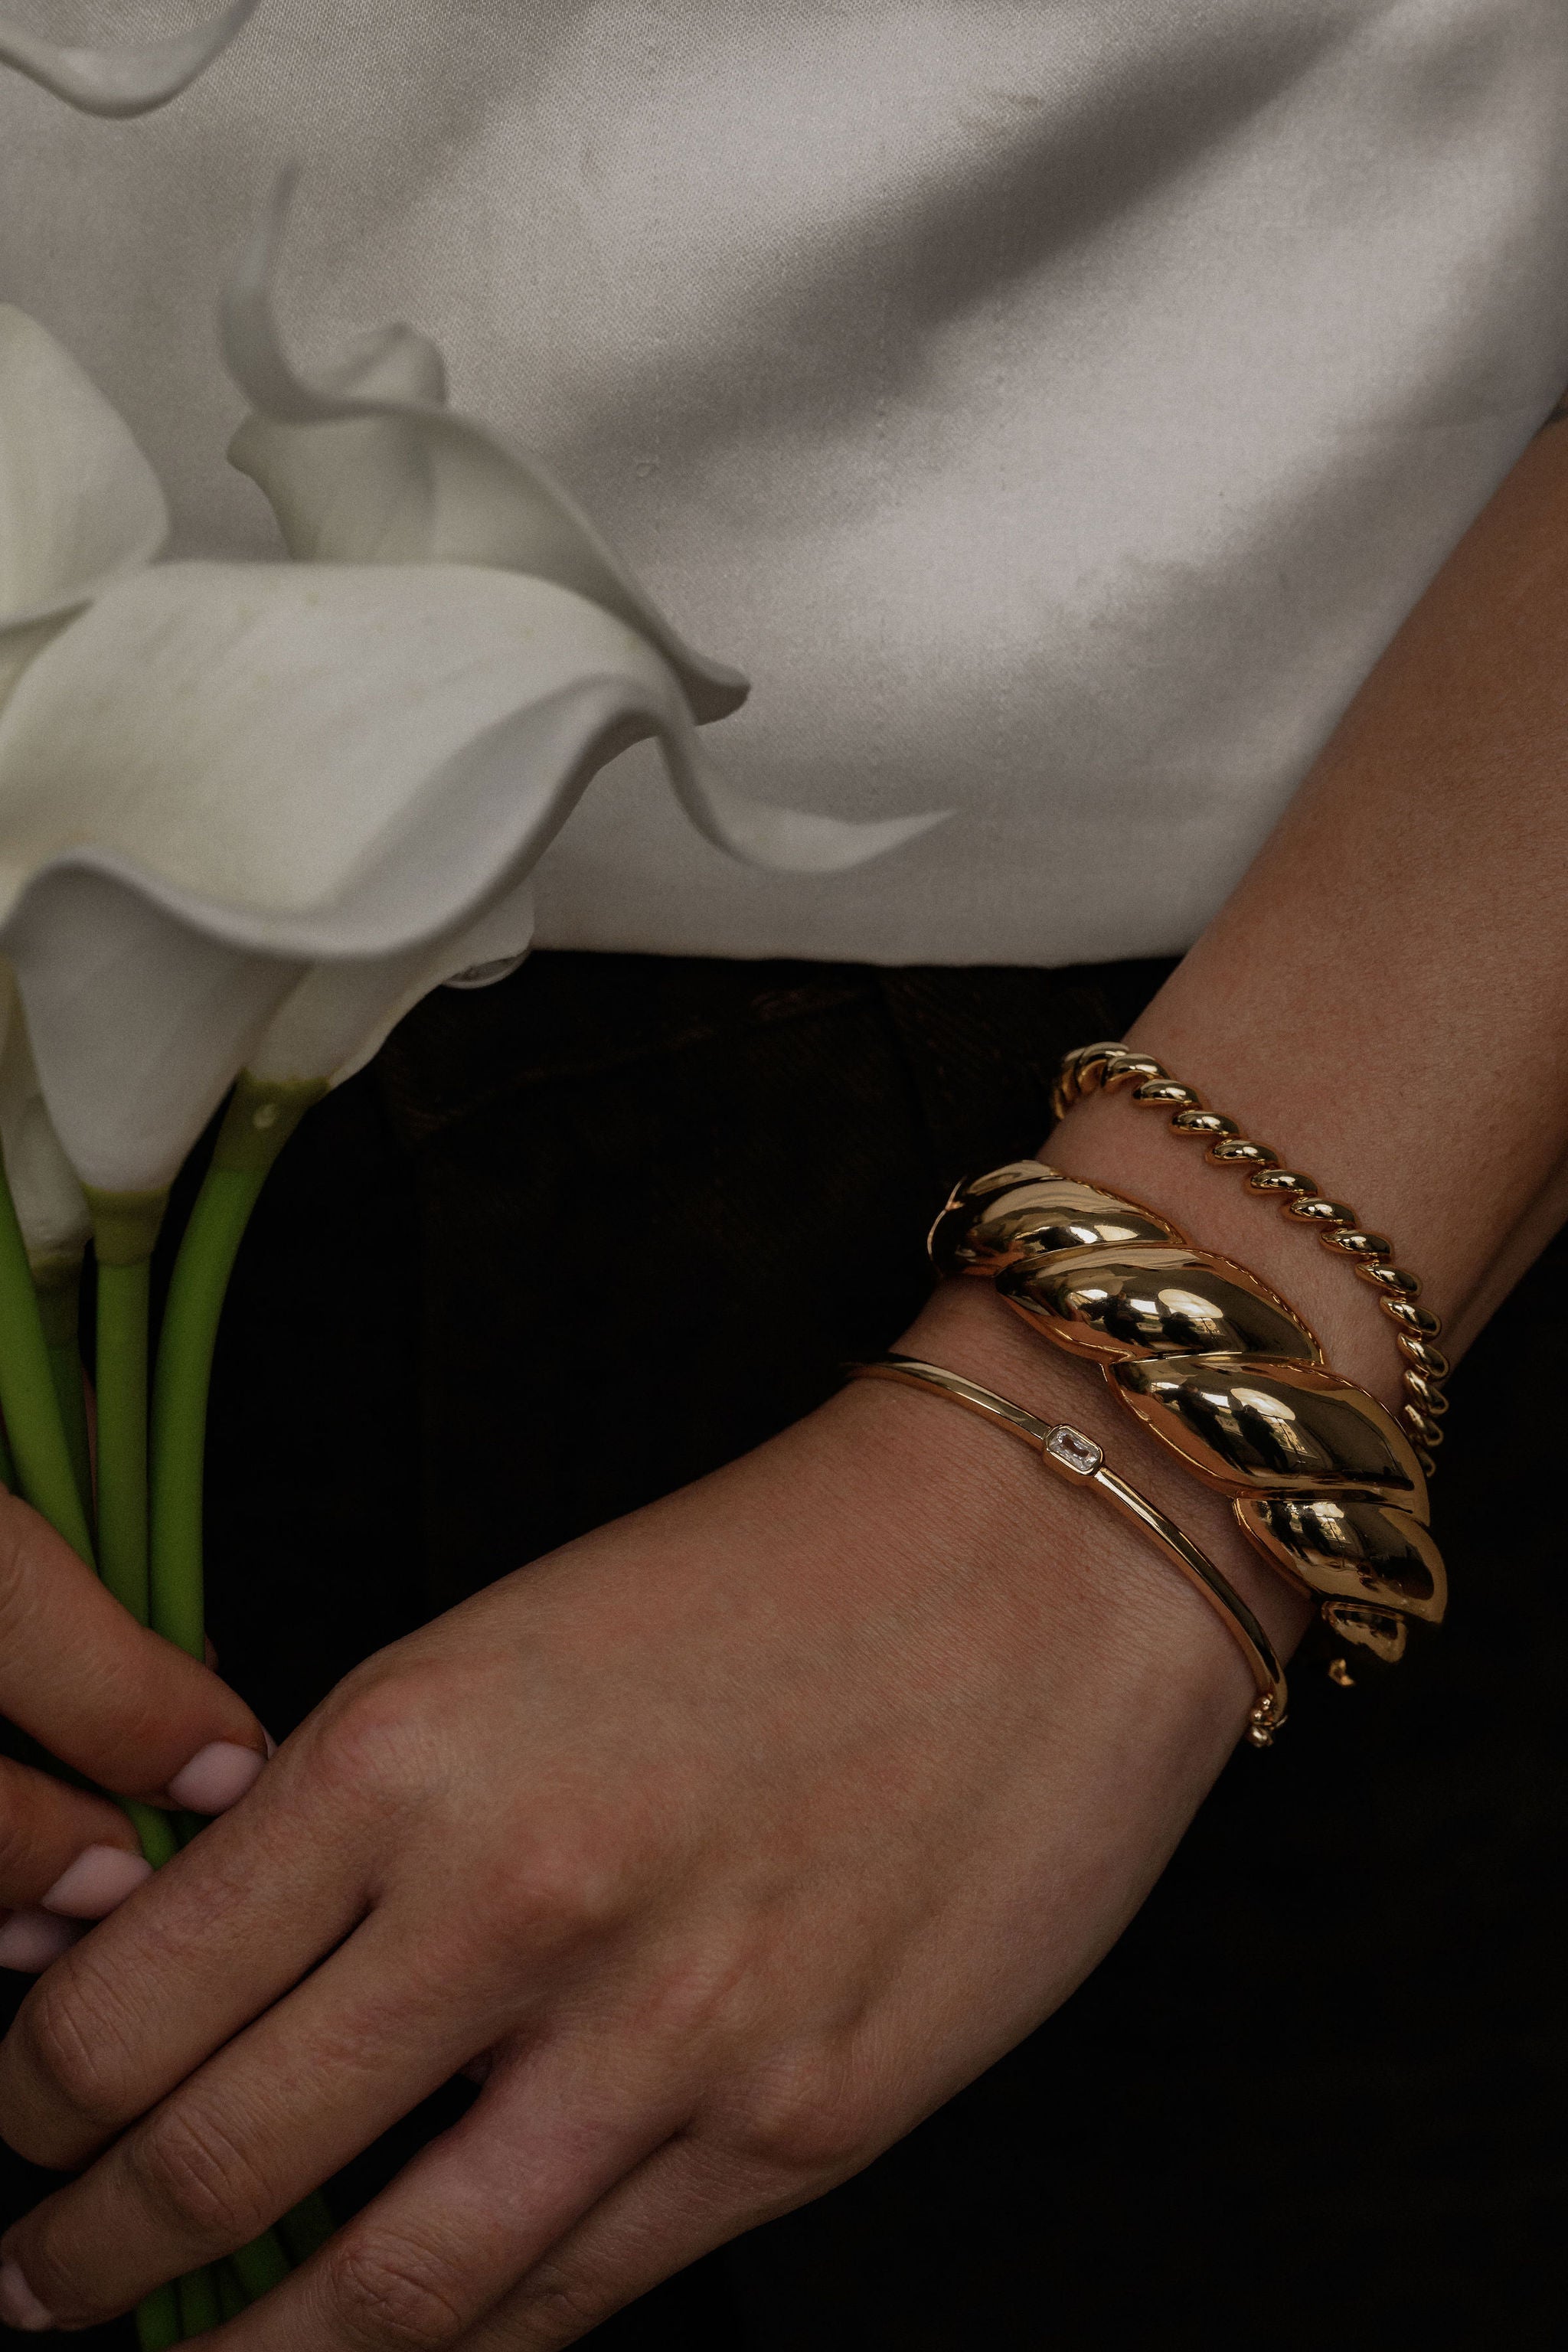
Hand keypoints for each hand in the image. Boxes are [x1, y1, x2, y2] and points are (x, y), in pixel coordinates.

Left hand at [0, 1281, 1295, 2343]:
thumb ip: (366, 1817)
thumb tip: (216, 1968)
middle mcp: (517, 1910)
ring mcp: (667, 2043)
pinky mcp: (800, 2130)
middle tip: (39, 2286)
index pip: (130, 2003)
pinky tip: (413, 2336)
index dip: (33, 2098)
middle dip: (84, 2261)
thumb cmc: (773, 1571)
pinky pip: (579, 2296)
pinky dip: (465, 2340)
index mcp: (410, 1750)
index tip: (21, 2125)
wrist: (1041, 1557)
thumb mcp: (510, 1644)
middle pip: (215, 2174)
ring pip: (388, 2297)